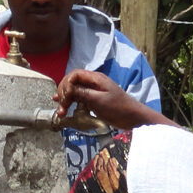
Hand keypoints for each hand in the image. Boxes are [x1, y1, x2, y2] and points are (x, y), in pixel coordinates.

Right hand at [54, 70, 174, 129]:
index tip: (64, 97)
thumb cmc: (118, 107)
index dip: (66, 84)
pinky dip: (70, 102)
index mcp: (96, 78)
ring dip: (65, 99)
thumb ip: (83, 93)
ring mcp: (92, 91)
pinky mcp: (92, 100)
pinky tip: (62, 106)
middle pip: (72, 82)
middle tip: (61, 105)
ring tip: (60, 111)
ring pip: (73, 91)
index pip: (75, 75)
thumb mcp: (99, 100)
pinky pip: (78, 98)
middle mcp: (92, 82)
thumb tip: (67, 89)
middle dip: (64, 92)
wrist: (132, 117)